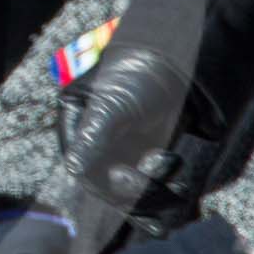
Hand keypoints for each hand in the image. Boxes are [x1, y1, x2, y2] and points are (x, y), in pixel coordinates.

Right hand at [56, 45, 216, 236]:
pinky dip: (165, 192)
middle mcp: (97, 143)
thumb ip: (92, 137)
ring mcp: (123, 150)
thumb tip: (71, 169)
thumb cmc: (139, 72)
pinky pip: (152, 185)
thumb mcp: (113, 105)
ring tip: (180, 189)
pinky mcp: (147, 154)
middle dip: (139, 191)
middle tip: (166, 190)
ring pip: (134, 191)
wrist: (180, 58)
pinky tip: (182, 191)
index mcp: (79, 127)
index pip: (85, 170)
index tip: (130, 175)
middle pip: (111, 186)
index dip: (106, 182)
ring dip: (156, 195)